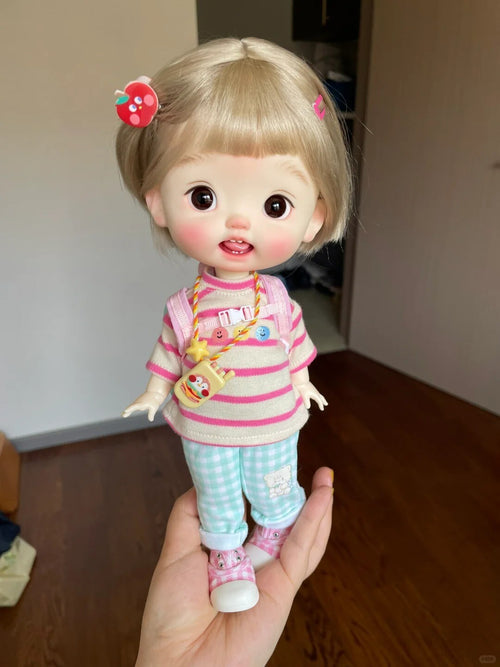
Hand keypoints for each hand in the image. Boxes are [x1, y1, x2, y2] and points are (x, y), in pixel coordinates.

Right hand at [122, 391, 165, 421]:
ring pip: (131, 407)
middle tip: (123, 415)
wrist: (154, 393)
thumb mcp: (154, 408)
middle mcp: (138, 402)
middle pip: (131, 407)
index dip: (130, 409)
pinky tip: (125, 414)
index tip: (126, 410)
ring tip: (123, 415)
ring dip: (127, 411)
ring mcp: (137, 402)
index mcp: (142, 403)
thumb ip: (151, 414)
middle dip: (127, 410)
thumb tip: (151, 420)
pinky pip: (132, 407)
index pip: (135, 406)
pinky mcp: (137, 403)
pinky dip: (129, 410)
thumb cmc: (154, 400)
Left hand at [135, 467, 333, 666]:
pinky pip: (303, 548)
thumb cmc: (171, 614)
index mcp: (224, 551)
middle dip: (289, 492)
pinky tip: (324, 495)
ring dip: (315, 503)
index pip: (246, 512)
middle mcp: (250, 560)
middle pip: (278, 520)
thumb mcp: (175, 552)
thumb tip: (206, 481)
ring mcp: (270, 572)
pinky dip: (315, 520)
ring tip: (326, 476)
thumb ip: (190, 516)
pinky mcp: (284, 586)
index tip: (261, 456)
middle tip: (297, 462)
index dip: (255, 486)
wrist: (181, 664)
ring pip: (299, 532)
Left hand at [294, 381, 327, 410]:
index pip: (319, 401)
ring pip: (319, 394)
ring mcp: (314, 389)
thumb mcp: (304, 396)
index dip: (321, 405)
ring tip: (321, 400)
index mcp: (315, 395)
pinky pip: (316, 392)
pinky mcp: (311, 387)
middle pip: (321, 397)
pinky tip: (314, 395)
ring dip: (321, 398)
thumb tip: (308, 407)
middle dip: (323, 401)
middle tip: (326, 404)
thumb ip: (306, 402)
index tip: (322, 409)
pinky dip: (317, 395)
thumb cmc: (302, 388)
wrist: (301, 380)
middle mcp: (316, 392)